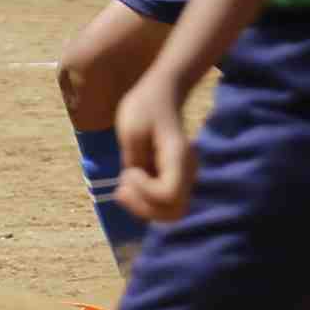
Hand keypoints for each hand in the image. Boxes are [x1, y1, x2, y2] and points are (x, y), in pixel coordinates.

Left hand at [113, 68, 196, 225]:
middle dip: (143, 207)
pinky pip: (163, 205)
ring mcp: (183, 178)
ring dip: (143, 208)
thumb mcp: (131, 130)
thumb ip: (134, 160)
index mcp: (178, 158)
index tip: (129, 171)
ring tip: (124, 187)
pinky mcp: (173, 181)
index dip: (145, 191)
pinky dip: (144, 203)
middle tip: (123, 185)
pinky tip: (129, 186)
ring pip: (170, 214)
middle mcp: (186, 172)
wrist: (161, 94)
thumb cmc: (144, 107)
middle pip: (173, 213)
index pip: (169, 195)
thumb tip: (133, 188)